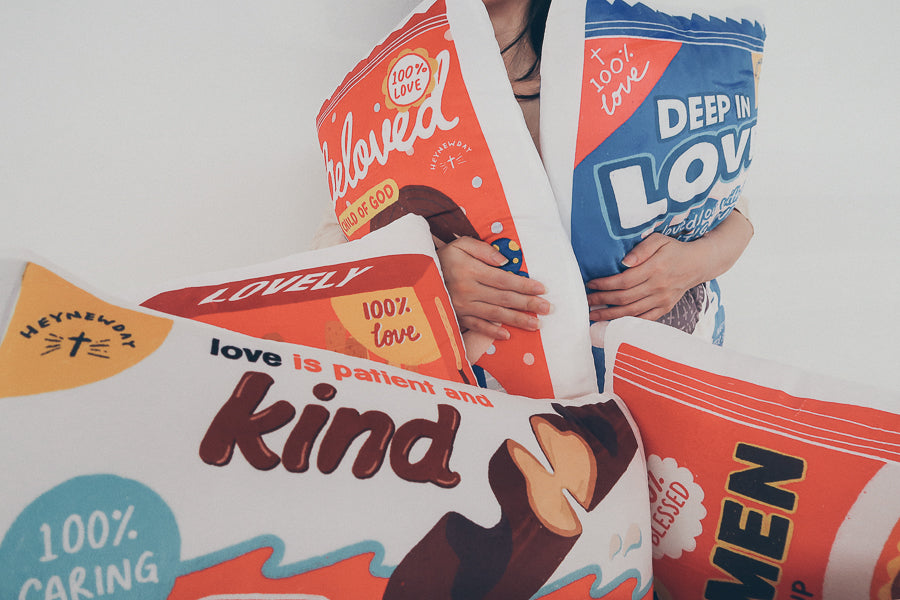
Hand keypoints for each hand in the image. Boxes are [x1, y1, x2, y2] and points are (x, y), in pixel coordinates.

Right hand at [436, 236, 551, 339]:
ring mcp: (462, 306)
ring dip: (517, 320)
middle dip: (528, 304)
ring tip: (536, 324)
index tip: (542, 289)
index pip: (504, 279)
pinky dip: (491, 332)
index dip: (525, 285)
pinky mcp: (456, 316)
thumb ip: (483, 250)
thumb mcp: (460, 245)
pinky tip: (507, 335)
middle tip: (547, 308)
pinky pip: (476, 326)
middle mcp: (468, 290)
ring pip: (495, 314)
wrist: (414, 275)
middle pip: (504, 298)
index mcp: (471, 270)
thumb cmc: (443, 257)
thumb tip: (505, 262)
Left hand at [586, 233, 700, 322]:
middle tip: (586, 301)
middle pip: (624, 298)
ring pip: (632, 311)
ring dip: (610, 315)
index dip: (605, 284)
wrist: (697, 263)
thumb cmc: (673, 249)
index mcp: (655, 269)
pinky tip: (613, 323)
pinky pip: (644, 319)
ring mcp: (662, 300)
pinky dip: (628, 322)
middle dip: (602, 300)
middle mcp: (658, 287)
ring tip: (593, 315)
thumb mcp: (659, 240)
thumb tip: (624, 262)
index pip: (624, 280)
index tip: (590, 284)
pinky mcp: (665, 308)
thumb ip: (641, 249)